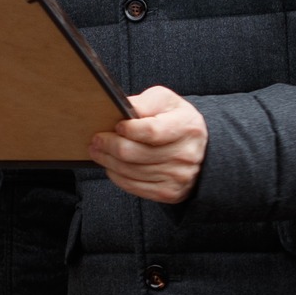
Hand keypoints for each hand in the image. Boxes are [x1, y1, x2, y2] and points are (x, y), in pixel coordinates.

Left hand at [90, 85, 207, 203]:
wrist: (200, 150)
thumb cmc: (175, 120)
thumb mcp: (166, 102)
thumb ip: (145, 102)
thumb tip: (122, 108)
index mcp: (187, 126)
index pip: (152, 131)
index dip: (129, 129)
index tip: (116, 125)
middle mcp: (186, 154)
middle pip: (135, 154)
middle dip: (109, 145)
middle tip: (96, 139)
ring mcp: (178, 176)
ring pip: (130, 171)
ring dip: (107, 161)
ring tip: (97, 151)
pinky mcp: (170, 192)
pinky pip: (134, 186)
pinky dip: (117, 176)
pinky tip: (110, 166)